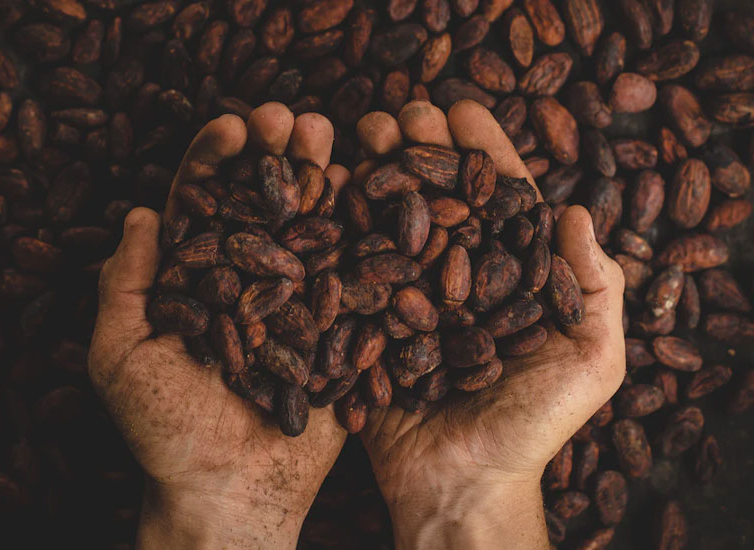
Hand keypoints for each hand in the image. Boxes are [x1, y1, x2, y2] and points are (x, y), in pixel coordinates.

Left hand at [88, 103, 347, 549]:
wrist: (233, 491)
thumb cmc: (165, 432)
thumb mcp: (121, 357)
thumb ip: (124, 285)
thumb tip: (141, 213)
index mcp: (196, 280)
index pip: (204, 204)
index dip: (215, 161)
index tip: (234, 127)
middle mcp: (250, 281)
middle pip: (264, 204)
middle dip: (278, 157)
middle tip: (294, 119)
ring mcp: (298, 301)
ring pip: (311, 228)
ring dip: (323, 180)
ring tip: (338, 139)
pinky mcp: (337, 327)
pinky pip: (353, 275)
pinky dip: (363, 234)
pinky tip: (375, 194)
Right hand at [356, 100, 626, 549]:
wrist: (462, 484)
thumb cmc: (534, 426)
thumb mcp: (592, 361)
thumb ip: (597, 287)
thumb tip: (578, 210)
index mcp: (512, 277)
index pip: (499, 200)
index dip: (484, 152)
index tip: (462, 111)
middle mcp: (459, 278)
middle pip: (440, 198)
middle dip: (421, 149)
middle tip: (401, 114)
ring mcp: (411, 298)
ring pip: (393, 221)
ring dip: (377, 172)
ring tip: (360, 133)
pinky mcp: (370, 322)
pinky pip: (354, 267)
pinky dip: (340, 224)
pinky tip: (327, 185)